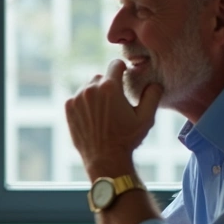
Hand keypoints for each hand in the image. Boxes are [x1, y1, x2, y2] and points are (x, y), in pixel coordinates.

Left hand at [65, 59, 161, 176]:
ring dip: (96, 93)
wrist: (104, 159)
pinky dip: (85, 102)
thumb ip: (153, 95)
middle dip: (109, 85)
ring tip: (104, 111)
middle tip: (116, 102)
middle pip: (102, 76)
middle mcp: (91, 89)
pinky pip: (78, 97)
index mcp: (110, 87)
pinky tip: (93, 116)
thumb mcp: (146, 118)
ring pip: (88, 86)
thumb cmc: (127, 139)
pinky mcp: (68, 107)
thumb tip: (155, 83)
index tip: (124, 75)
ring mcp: (77, 98)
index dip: (122, 69)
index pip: (115, 64)